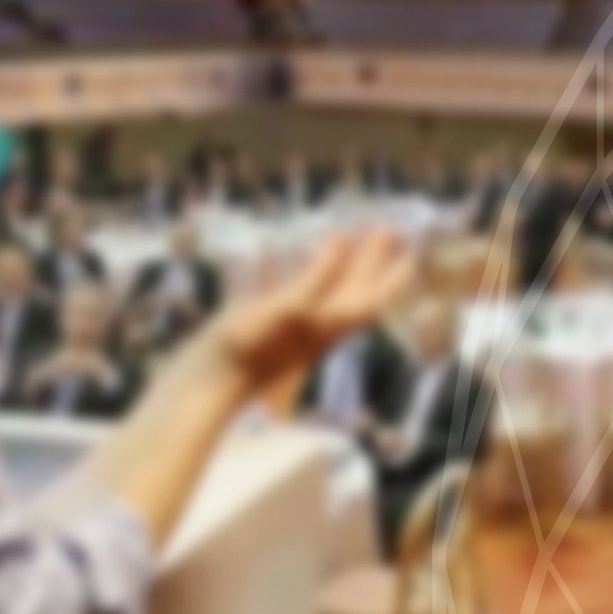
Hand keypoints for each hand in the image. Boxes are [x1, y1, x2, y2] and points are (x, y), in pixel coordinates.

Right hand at [195, 230, 412, 394]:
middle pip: (352, 290)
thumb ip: (318, 276)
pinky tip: (282, 254)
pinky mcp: (265, 324)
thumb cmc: (248, 348)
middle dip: (369, 260)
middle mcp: (316, 326)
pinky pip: (291, 292)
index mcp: (329, 323)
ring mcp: (291, 326)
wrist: (205, 385)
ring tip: (343, 237)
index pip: (373, 296)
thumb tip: (343, 242)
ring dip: (338, 264)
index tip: (406, 245)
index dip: (392, 272)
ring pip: (325, 291)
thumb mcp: (289, 308)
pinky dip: (298, 272)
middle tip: (380, 228)